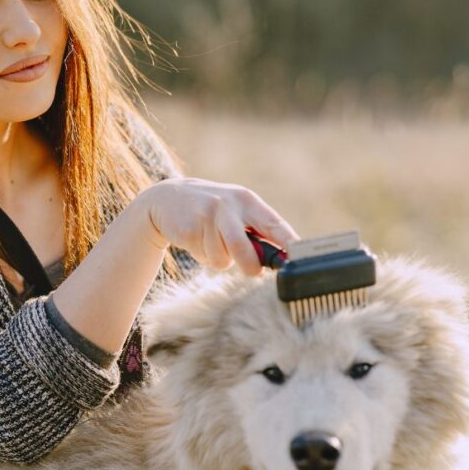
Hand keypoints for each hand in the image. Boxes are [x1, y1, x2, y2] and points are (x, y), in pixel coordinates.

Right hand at [136, 177, 298, 275]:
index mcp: (247, 201)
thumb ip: (256, 233)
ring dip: (220, 259)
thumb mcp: (236, 213)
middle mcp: (228, 204)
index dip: (288, 243)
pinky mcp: (188, 228)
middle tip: (251, 271)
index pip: (274, 224)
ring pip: (223, 259)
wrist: (168, 198)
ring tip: (211, 242)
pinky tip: (196, 239)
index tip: (300, 259)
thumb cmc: (212, 212)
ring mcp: (206, 215)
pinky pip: (204, 257)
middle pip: (243, 247)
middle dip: (249, 265)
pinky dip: (203, 256)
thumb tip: (280, 260)